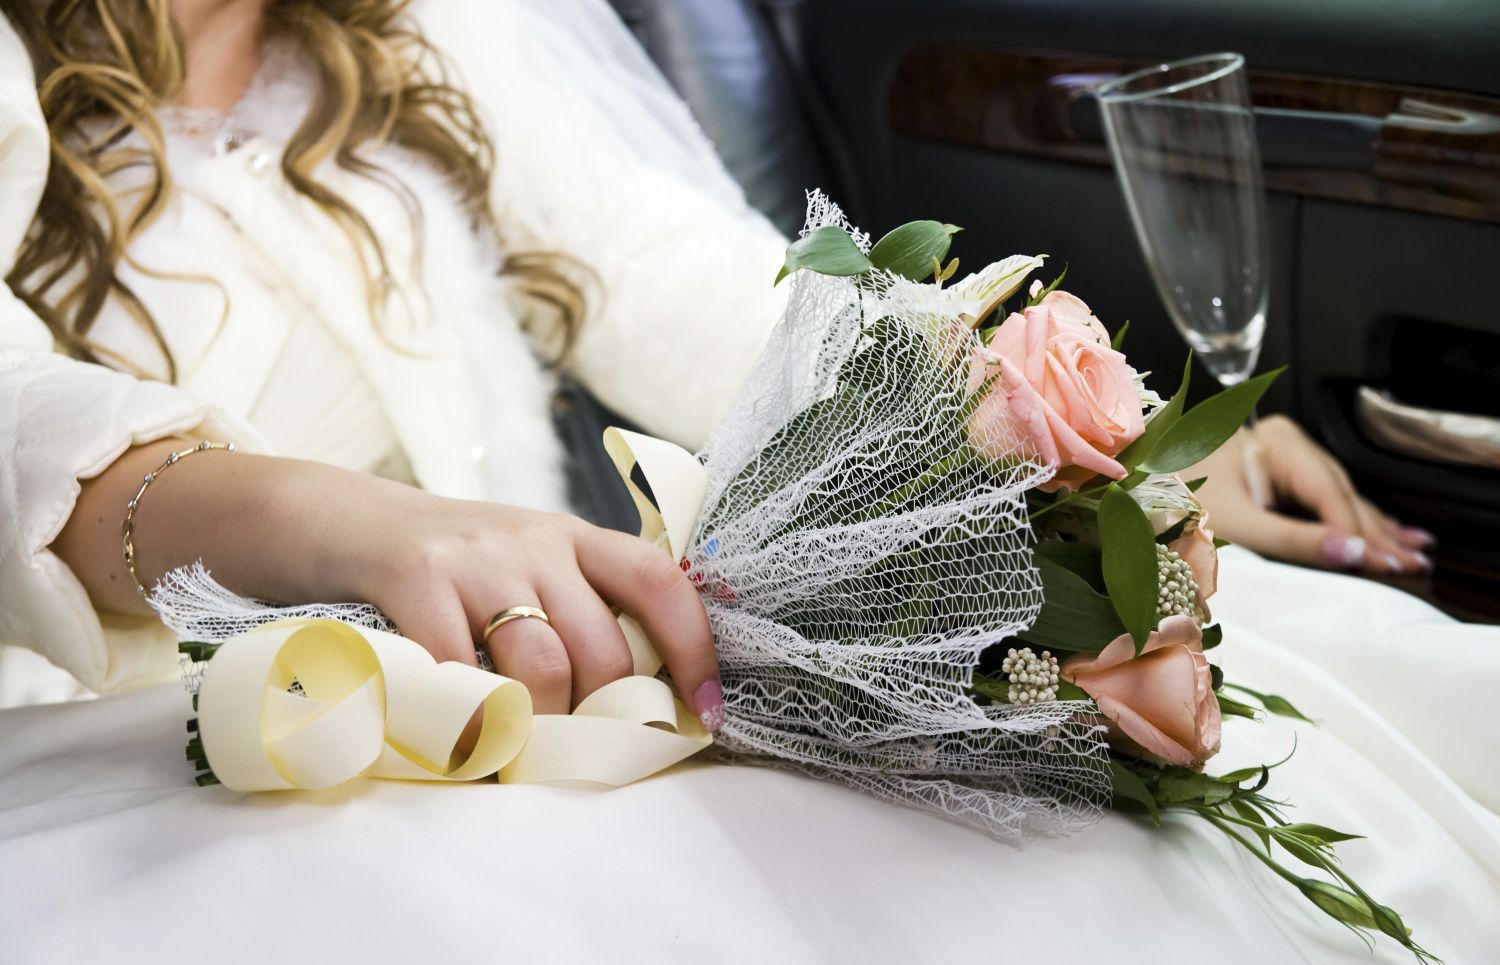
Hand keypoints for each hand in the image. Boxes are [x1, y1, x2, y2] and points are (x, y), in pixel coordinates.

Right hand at [55, 444, 723, 722]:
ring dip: (536, 724)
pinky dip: (466, 718)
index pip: (659, 582)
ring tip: (515, 749)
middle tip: (574, 751)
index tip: (704, 711)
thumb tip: (629, 695)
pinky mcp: (413, 576)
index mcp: (570, 536)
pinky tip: (458, 737)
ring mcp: (474, 557)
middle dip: (598, 716)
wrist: (327, 515)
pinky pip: (461, 668)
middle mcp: (533, 540)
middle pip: (602, 648)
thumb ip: (566, 608)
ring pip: (543, 665)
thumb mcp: (514, 563)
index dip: (692, 648)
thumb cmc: (436, 562)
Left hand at [1187, 415, 1434, 575]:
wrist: (1133, 479)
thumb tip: (1354, 552)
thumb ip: (1292, 539)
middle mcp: (1285, 443)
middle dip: (1375, 531)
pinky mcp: (1276, 473)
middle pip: (1339, 494)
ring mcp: (1283, 456)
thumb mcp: (1235, 522)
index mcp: (1276, 442)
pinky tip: (1383, 534)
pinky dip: (1350, 521)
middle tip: (1413, 564)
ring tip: (1412, 554)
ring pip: (1336, 497)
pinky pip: (1322, 499)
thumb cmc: (1171, 493)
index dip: (1357, 531)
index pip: (1328, 493)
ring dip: (1372, 528)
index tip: (1384, 563)